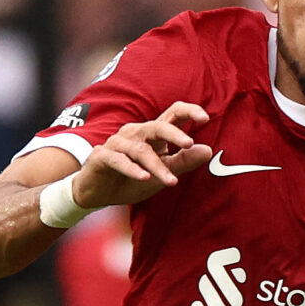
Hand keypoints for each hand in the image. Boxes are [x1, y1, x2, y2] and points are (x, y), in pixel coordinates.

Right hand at [69, 101, 212, 209]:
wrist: (96, 193)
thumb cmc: (131, 180)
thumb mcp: (162, 174)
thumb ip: (183, 162)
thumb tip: (208, 150)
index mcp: (153, 134)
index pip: (172, 114)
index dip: (188, 112)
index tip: (206, 118)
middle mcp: (136, 133)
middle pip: (157, 126)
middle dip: (174, 134)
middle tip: (190, 144)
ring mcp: (118, 143)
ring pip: (141, 150)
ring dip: (157, 166)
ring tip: (172, 182)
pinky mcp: (102, 156)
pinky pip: (119, 160)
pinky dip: (132, 169)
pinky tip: (144, 178)